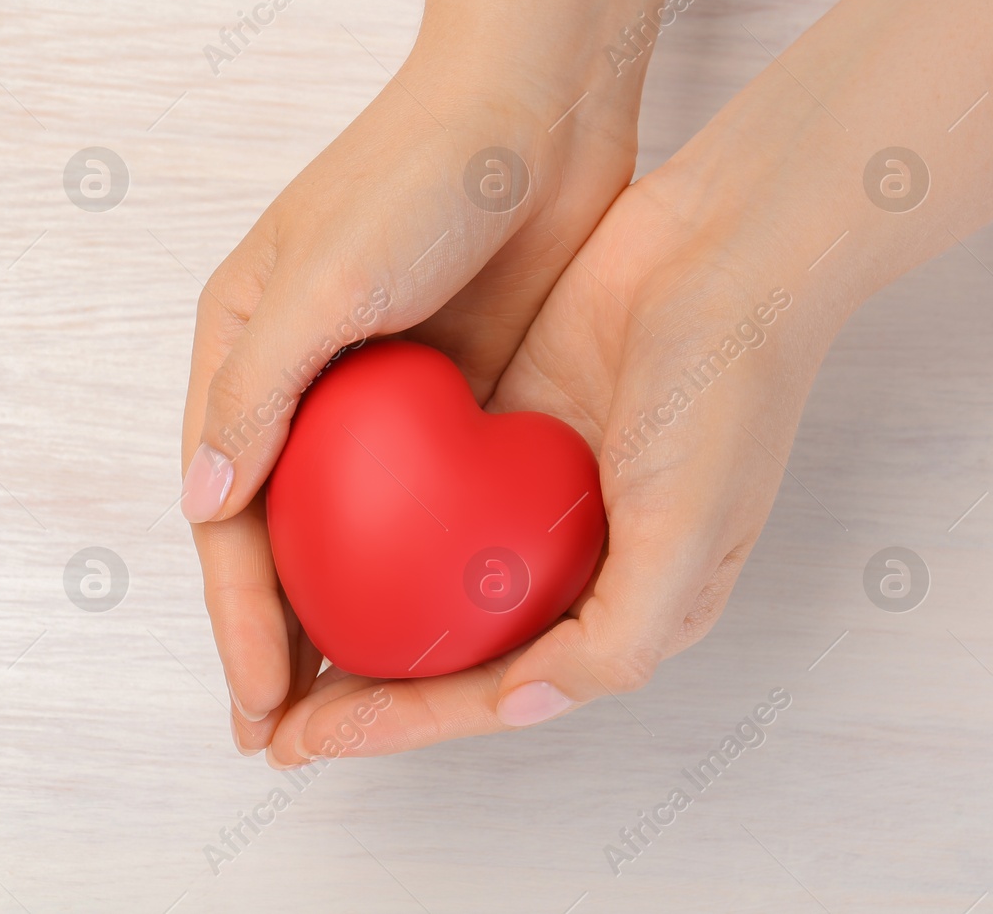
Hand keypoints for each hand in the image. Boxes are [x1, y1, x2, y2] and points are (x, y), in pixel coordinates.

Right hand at [184, 49, 639, 752]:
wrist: (541, 103)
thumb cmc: (423, 170)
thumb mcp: (326, 276)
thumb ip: (259, 388)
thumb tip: (204, 503)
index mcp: (243, 348)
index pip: (224, 513)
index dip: (235, 619)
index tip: (256, 708)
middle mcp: (298, 380)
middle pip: (275, 538)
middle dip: (274, 641)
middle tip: (284, 739)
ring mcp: (374, 393)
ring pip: (345, 535)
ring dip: (342, 619)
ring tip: (351, 711)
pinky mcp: (444, 395)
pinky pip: (417, 506)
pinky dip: (412, 571)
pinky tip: (431, 628)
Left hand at [262, 158, 851, 760]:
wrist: (721, 252)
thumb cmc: (726, 396)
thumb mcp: (687, 540)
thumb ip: (614, 640)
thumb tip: (517, 702)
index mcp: (619, 608)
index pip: (487, 691)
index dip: (395, 724)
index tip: (307, 739)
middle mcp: (568, 562)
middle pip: (443, 645)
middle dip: (356, 687)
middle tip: (266, 714)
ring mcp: (528, 493)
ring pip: (421, 570)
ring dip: (350, 605)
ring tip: (267, 631)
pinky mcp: (500, 424)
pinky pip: (421, 482)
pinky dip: (367, 512)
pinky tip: (297, 523)